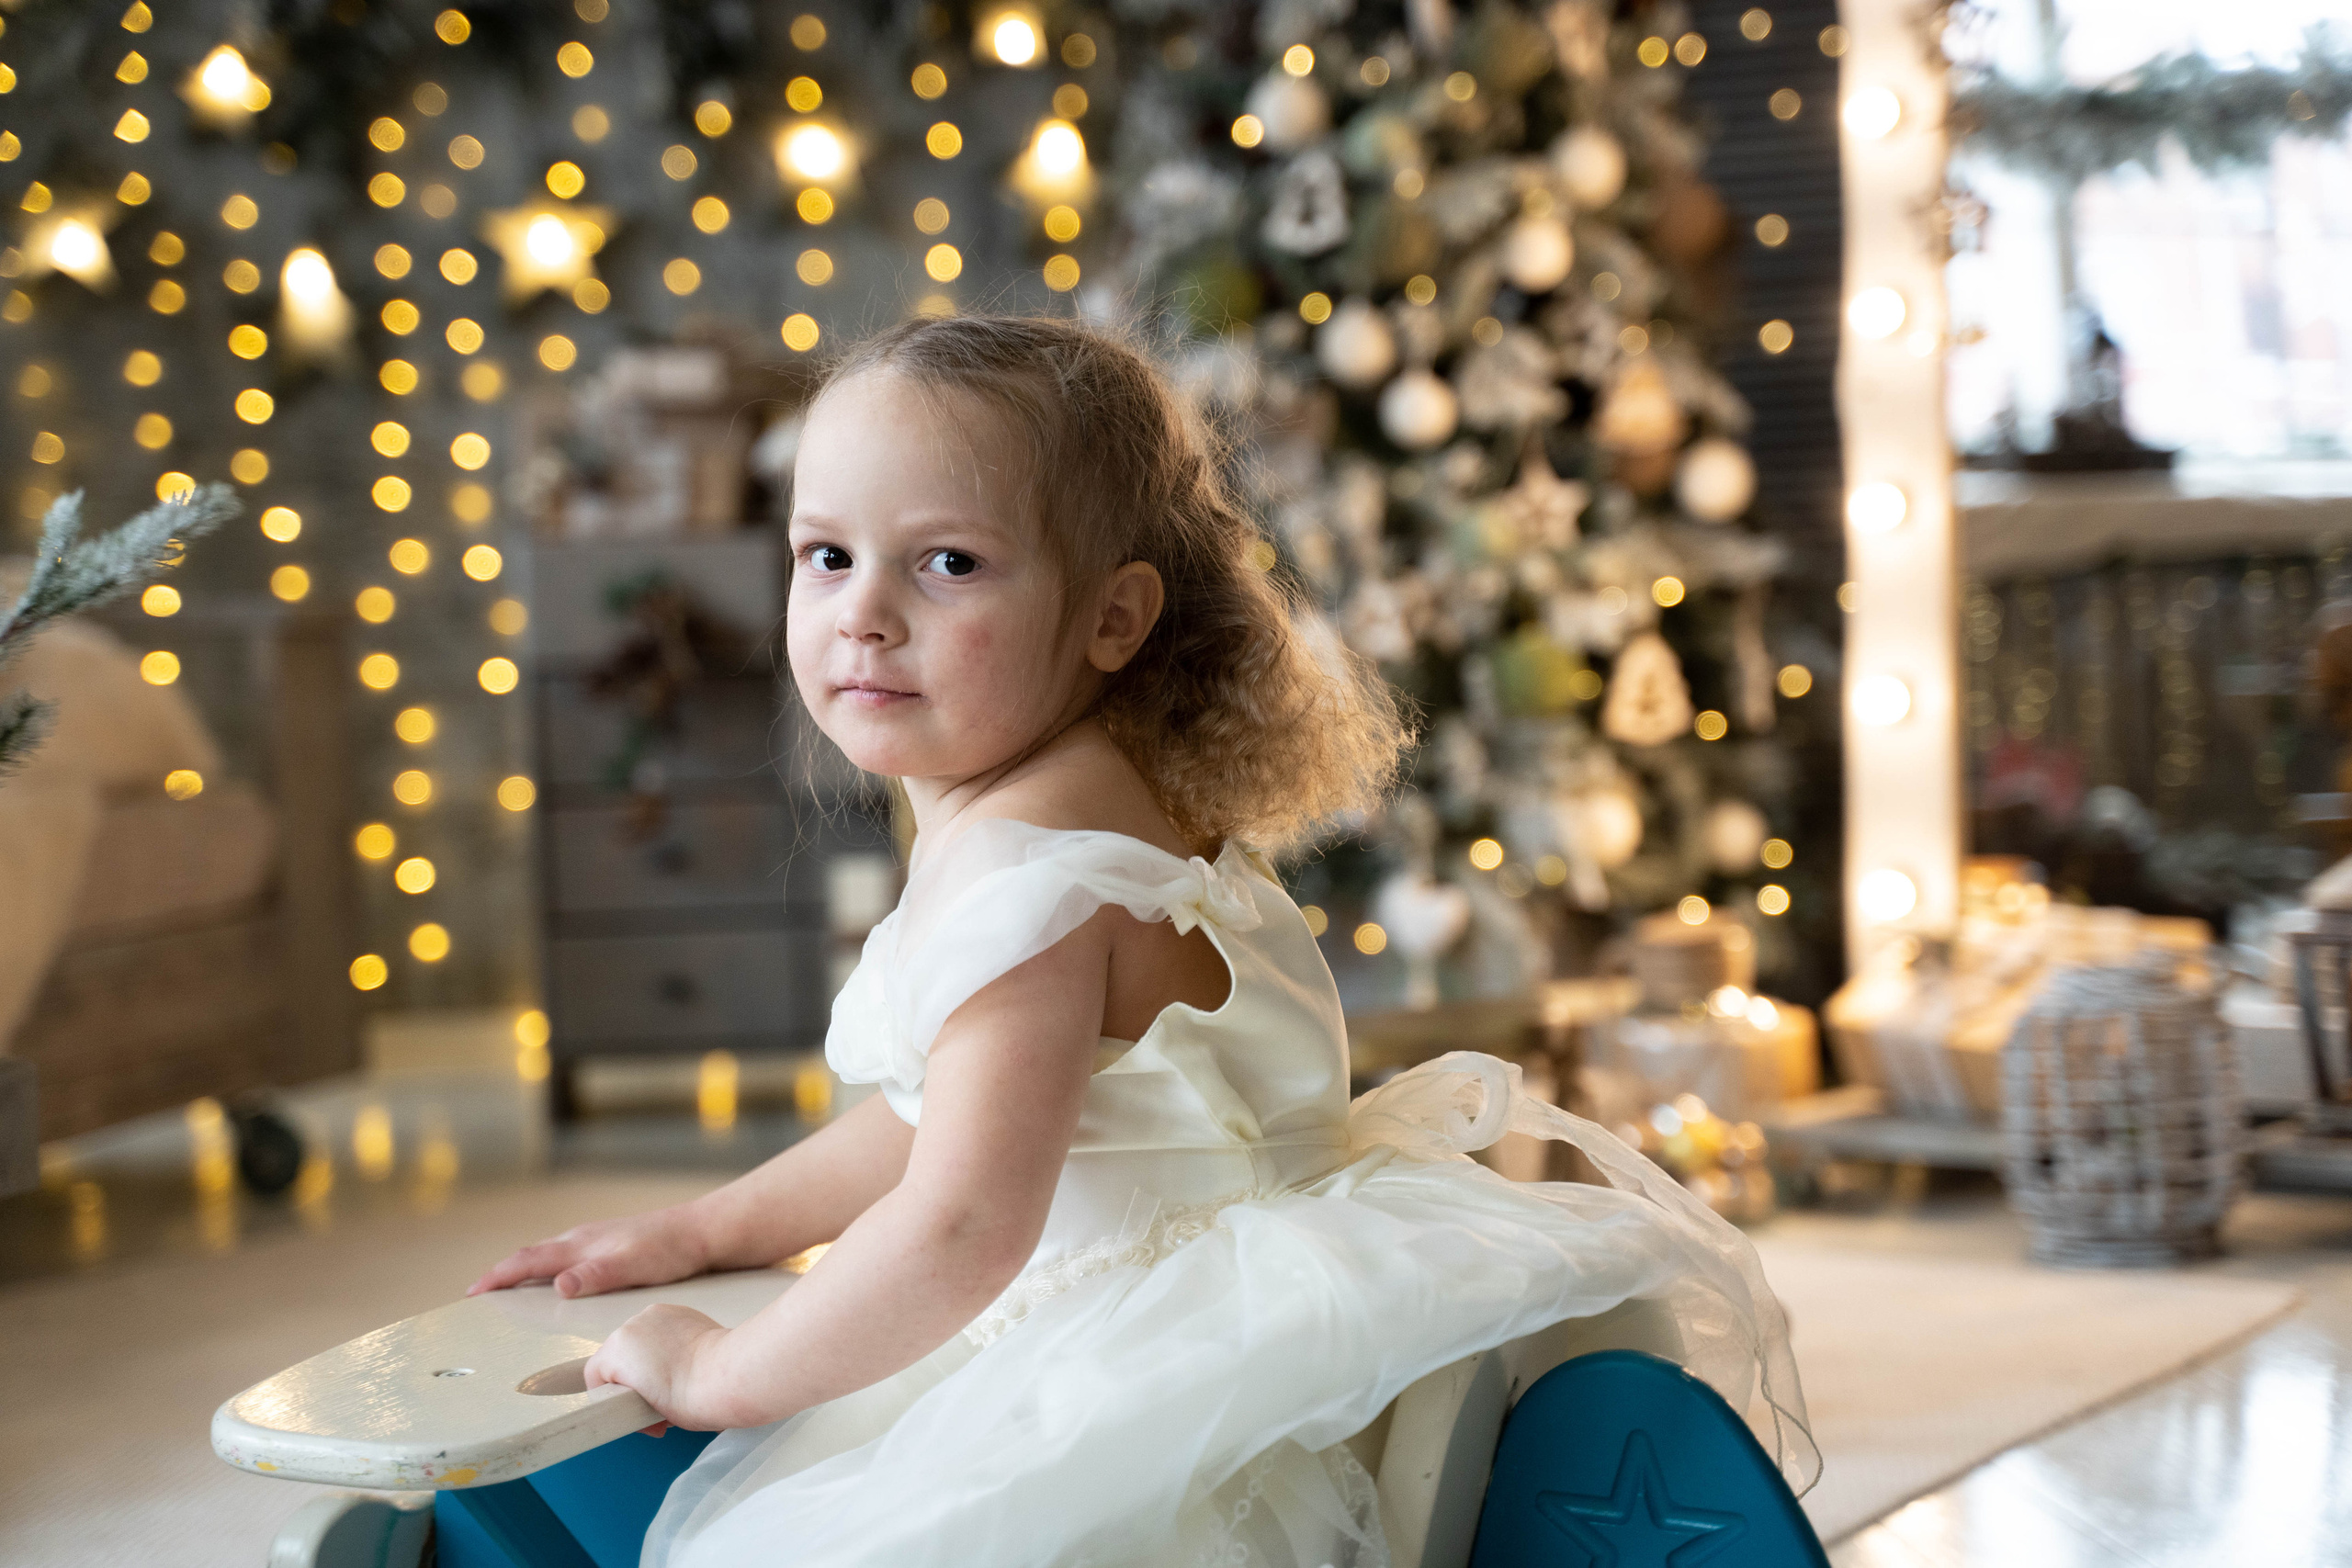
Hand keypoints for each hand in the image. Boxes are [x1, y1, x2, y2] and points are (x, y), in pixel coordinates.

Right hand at [468, 1205, 711, 1298]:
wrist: (702, 1232)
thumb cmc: (671, 1250)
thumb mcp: (633, 1267)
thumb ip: (596, 1275)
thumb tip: (559, 1285)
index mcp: (580, 1244)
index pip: (527, 1261)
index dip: (497, 1277)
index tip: (473, 1292)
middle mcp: (582, 1239)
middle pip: (530, 1256)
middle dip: (501, 1274)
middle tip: (479, 1293)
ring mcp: (595, 1240)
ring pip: (547, 1255)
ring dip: (523, 1270)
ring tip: (507, 1288)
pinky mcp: (608, 1246)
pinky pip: (565, 1257)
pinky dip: (547, 1268)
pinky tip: (556, 1279)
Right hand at [584, 1303, 728, 1433]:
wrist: (728, 1377)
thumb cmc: (691, 1398)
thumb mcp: (643, 1412)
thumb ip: (628, 1398)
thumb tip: (637, 1400)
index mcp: (617, 1349)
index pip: (595, 1375)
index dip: (612, 1399)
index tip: (631, 1411)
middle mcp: (633, 1324)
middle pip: (619, 1357)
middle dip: (633, 1379)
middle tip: (654, 1401)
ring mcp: (657, 1314)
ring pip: (639, 1341)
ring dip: (649, 1360)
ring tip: (671, 1381)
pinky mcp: (678, 1310)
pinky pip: (661, 1329)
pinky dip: (667, 1343)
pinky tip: (683, 1361)